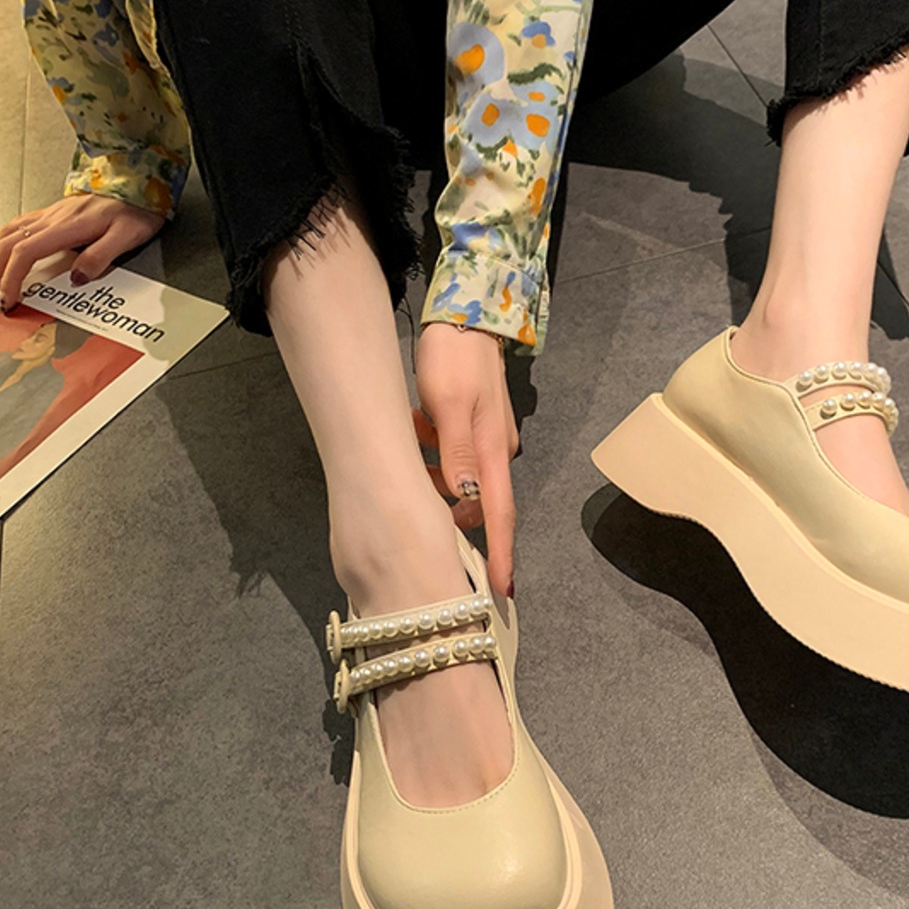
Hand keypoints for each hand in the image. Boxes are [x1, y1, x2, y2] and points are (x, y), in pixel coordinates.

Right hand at [0, 195, 165, 309]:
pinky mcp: (52, 214)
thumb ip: (100, 256)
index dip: (12, 277)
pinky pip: (15, 227)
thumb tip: (76, 278)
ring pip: (6, 234)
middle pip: (6, 244)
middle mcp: (52, 218)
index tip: (9, 299)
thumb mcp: (127, 236)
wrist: (138, 186)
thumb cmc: (135, 211)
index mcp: (67, 226)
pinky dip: (0, 245)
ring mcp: (50, 215)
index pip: (26, 251)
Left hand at [414, 321, 517, 595]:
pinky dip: (433, 456)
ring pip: (458, 480)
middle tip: (419, 519)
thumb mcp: (447, 405)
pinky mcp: (474, 428)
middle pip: (476, 504)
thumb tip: (465, 499)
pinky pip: (453, 458)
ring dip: (433, 479)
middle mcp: (495, 454)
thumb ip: (456, 453)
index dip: (499, 555)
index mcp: (493, 453)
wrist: (467, 316)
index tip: (499, 592)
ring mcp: (486, 441)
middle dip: (451, 518)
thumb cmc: (454, 359)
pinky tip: (414, 433)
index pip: (499, 516)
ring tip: (408, 452)